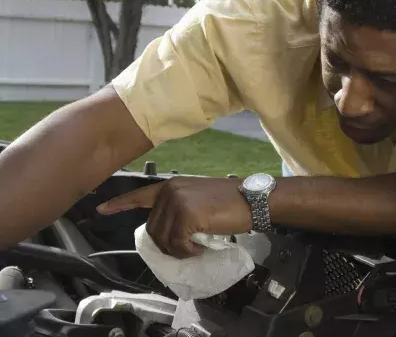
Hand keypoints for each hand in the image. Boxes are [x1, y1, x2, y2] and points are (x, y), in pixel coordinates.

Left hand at [96, 177, 252, 257]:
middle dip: (167, 245)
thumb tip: (168, 234)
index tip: (101, 209)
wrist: (251, 200)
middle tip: (188, 248)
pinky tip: (200, 248)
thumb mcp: (198, 200)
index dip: (120, 203)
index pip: (140, 195)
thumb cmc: (229, 202)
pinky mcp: (186, 215)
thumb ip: (179, 209)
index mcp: (171, 186)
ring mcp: (177, 202)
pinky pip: (177, 244)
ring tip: (197, 247)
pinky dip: (188, 252)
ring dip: (179, 250)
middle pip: (153, 229)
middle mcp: (169, 191)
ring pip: (163, 239)